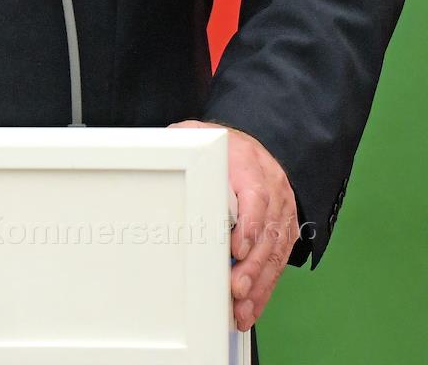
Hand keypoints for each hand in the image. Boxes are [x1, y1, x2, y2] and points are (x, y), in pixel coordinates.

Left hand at [169, 119, 297, 330]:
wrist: (253, 147)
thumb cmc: (223, 147)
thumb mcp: (200, 135)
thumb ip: (183, 143)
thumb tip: (161, 153)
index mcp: (250, 166)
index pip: (257, 197)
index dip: (250, 225)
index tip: (237, 249)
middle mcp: (272, 190)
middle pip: (267, 233)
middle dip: (251, 266)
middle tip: (235, 289)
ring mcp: (282, 212)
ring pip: (275, 253)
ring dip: (258, 284)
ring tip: (241, 310)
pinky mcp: (284, 231)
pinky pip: (278, 263)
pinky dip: (264, 287)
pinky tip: (250, 307)